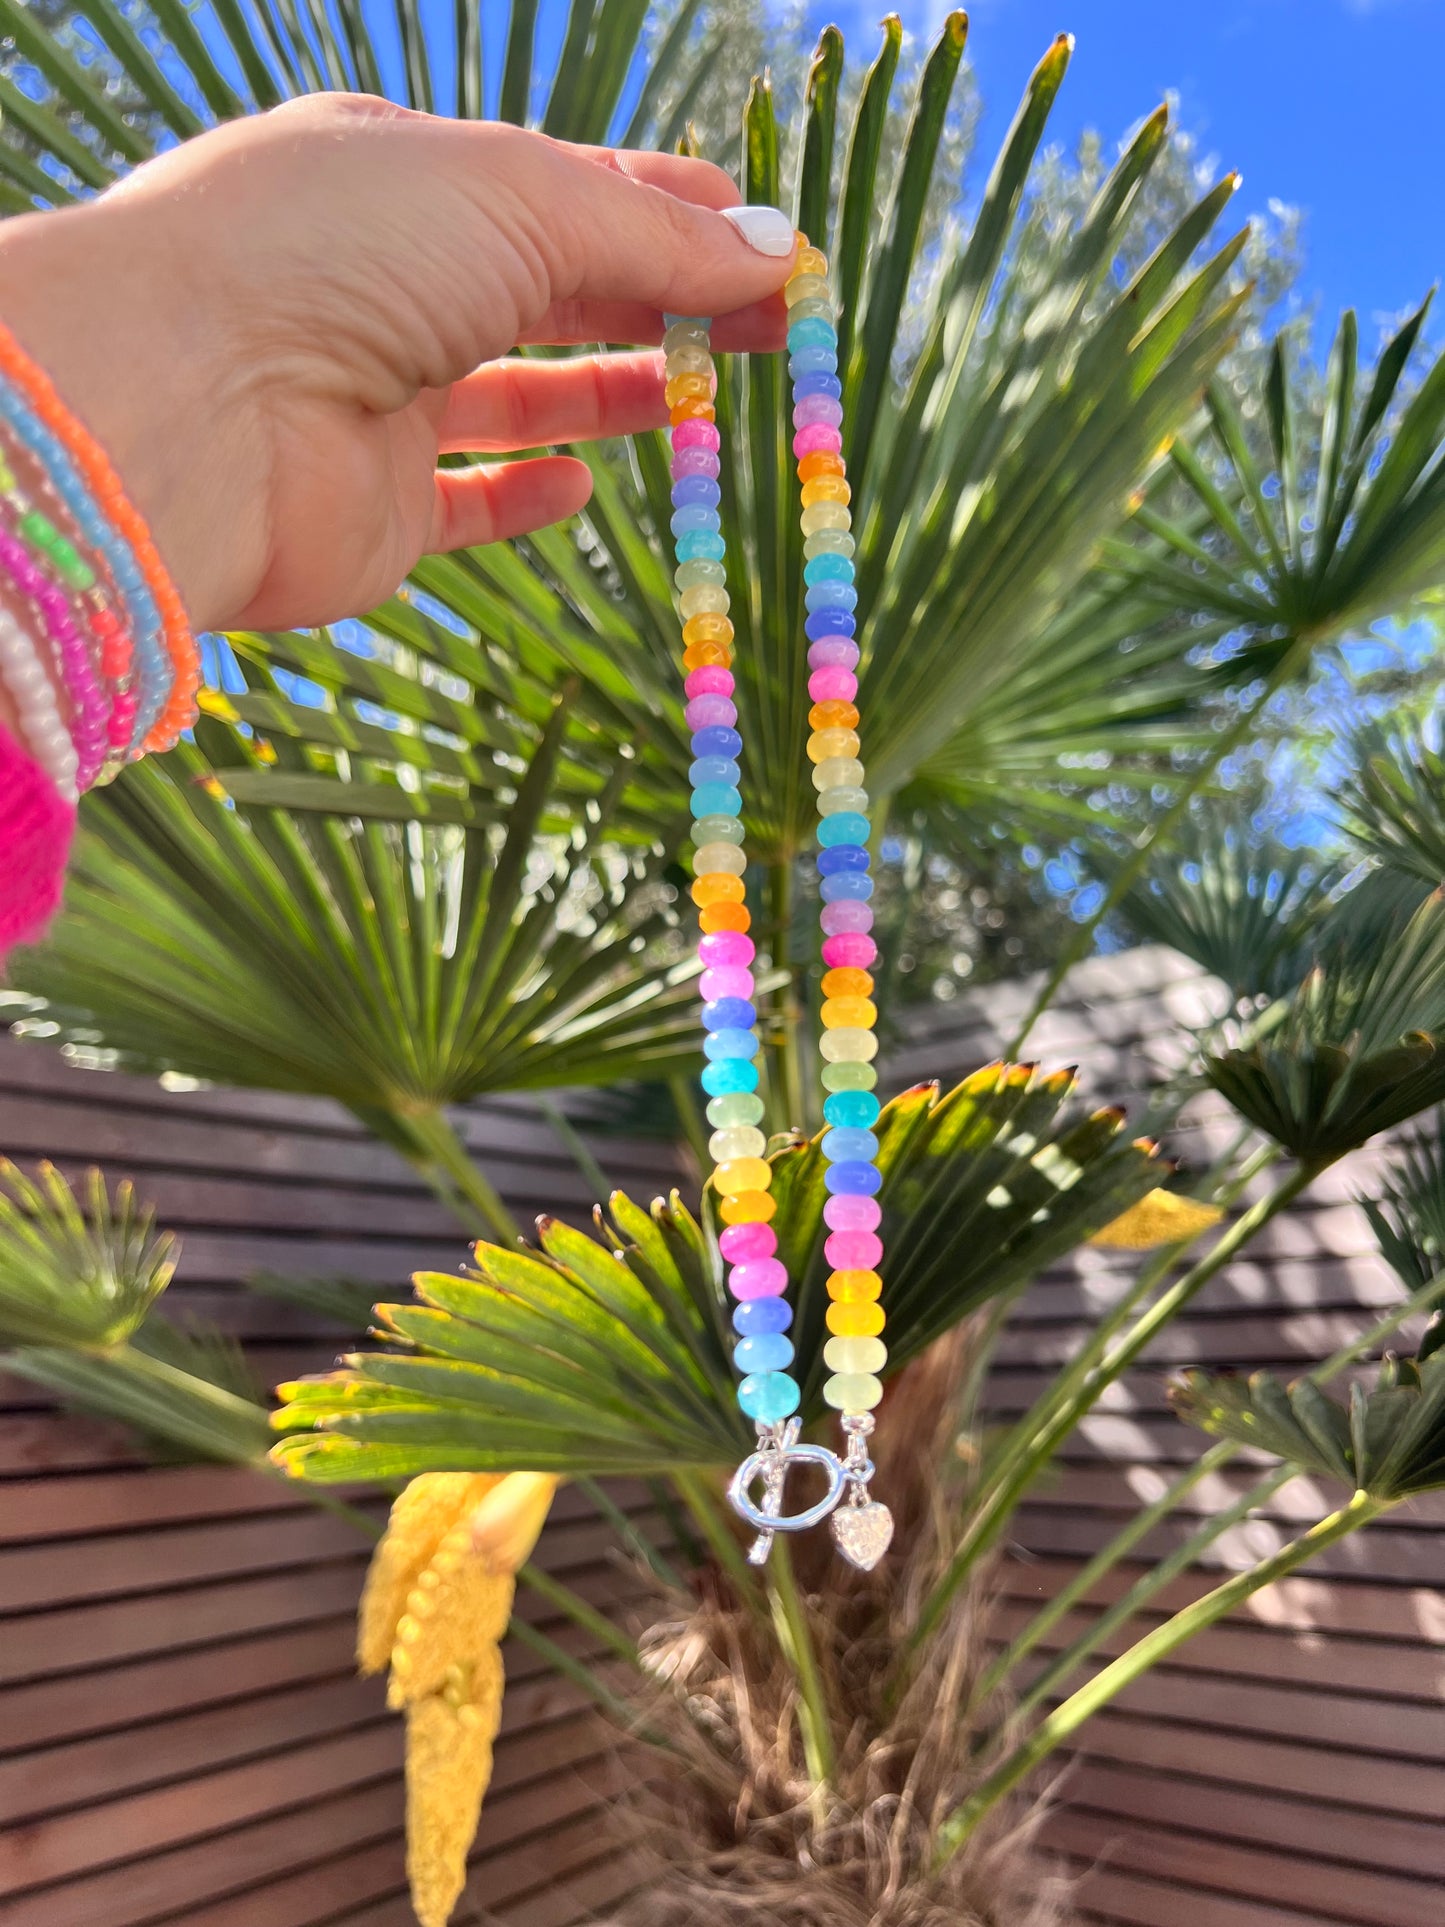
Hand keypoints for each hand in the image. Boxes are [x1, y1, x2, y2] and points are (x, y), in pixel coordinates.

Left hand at [0, 96, 795, 633]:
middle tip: (770, 331)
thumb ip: (652, 240)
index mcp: (408, 175)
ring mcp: (376, 398)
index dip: (672, 217)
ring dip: (612, 393)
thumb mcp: (521, 201)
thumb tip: (776, 254)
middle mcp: (386, 281)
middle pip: (553, 292)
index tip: (767, 250)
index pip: (566, 190)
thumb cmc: (342, 252)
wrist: (197, 404)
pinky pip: (467, 502)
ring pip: (519, 395)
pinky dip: (529, 493)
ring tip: (703, 403)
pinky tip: (580, 486)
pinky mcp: (375, 509)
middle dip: (665, 305)